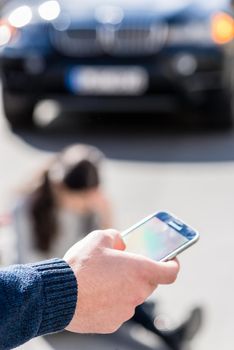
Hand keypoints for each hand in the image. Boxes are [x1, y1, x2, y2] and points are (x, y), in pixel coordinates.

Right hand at [64, 229, 178, 333]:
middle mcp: (138, 292)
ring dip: (123, 288)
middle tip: (124, 266)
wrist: (59, 294)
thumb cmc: (82, 264)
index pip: (170, 272)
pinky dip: (111, 302)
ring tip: (102, 280)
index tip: (170, 260)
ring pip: (132, 297)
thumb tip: (121, 241)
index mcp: (140, 270)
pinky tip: (94, 294)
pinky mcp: (113, 323)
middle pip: (148, 283)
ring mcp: (126, 310)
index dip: (172, 264)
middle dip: (139, 274)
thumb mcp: (99, 238)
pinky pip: (117, 310)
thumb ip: (116, 237)